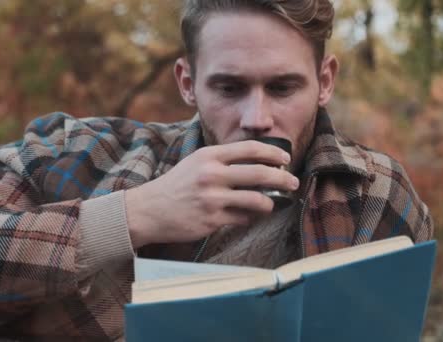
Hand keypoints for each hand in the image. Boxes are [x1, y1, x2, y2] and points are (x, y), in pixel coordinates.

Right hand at [125, 140, 299, 247]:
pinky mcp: (212, 219)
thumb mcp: (197, 162)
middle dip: (282, 178)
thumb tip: (258, 163)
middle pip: (260, 173)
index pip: (250, 149)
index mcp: (209, 156)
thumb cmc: (177, 185)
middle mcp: (211, 174)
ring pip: (256, 199)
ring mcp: (212, 198)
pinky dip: (250, 217)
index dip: (273, 152)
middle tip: (292, 182)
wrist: (149, 210)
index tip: (285, 158)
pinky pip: (243, 219)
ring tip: (273, 203)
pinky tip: (249, 216)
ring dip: (271, 202)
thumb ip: (223, 160)